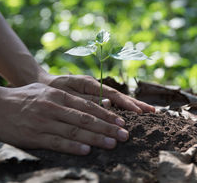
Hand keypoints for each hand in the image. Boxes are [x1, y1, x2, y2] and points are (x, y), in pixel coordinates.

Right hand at [0, 83, 129, 154]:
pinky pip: (57, 141)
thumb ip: (64, 97)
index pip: (87, 106)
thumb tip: (89, 104)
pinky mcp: (33, 135)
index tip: (121, 122)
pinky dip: (73, 146)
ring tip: (113, 143)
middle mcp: (53, 106)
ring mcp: (43, 121)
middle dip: (107, 127)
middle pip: (85, 118)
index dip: (106, 115)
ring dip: (96, 138)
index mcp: (57, 95)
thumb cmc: (20, 98)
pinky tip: (86, 150)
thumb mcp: (43, 91)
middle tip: (125, 135)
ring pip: (75, 130)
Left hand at [40, 74, 154, 113]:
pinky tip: (132, 113)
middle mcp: (95, 87)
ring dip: (132, 105)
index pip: (112, 94)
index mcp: (89, 83)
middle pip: (119, 96)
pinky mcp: (94, 96)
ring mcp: (96, 91)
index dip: (126, 103)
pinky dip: (122, 107)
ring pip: (117, 99)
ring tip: (148, 111)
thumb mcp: (66, 93)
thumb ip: (86, 99)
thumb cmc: (53, 88)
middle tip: (153, 111)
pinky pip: (111, 102)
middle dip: (136, 104)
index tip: (139, 111)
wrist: (43, 84)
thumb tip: (109, 104)